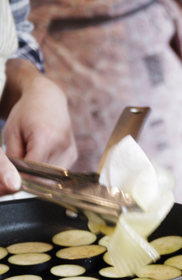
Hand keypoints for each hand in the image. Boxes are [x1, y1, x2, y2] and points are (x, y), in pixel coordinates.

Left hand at [1, 61, 76, 195]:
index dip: (19, 177)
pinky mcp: (73, 155)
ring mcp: (71, 151)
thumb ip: (12, 157)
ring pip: (52, 177)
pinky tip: (39, 159)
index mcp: (46, 138)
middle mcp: (62, 146)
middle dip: (28, 178)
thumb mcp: (12, 132)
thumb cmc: (26, 112)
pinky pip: (58, 172)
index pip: (32, 170)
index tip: (9, 178)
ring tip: (29, 161)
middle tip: (17, 171)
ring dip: (38, 175)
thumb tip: (12, 180)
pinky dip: (47, 171)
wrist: (48, 99)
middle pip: (43, 176)